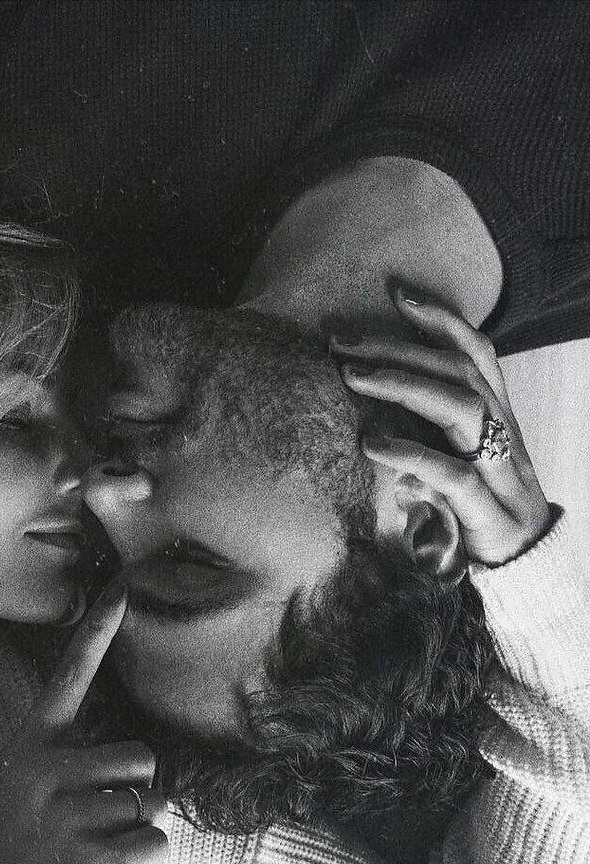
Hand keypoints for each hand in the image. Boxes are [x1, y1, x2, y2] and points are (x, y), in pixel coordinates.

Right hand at [0, 582, 168, 863]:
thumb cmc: (35, 825)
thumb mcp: (39, 774)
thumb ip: (80, 752)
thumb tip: (148, 755)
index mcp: (37, 739)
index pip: (71, 672)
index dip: (98, 626)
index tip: (123, 584)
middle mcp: (44, 768)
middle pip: (140, 756)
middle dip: (136, 788)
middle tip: (100, 811)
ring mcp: (61, 813)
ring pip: (151, 802)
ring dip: (139, 826)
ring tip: (96, 838)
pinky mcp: (84, 858)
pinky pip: (154, 843)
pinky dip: (142, 858)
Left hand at [331, 285, 552, 566]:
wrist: (528, 564)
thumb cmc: (480, 504)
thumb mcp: (454, 456)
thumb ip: (425, 430)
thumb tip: (369, 413)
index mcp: (497, 416)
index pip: (477, 352)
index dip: (442, 318)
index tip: (398, 293)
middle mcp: (502, 433)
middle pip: (459, 371)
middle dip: (398, 349)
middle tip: (341, 342)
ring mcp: (500, 469)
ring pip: (463, 408)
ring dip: (403, 386)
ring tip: (351, 378)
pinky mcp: (488, 510)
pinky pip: (454, 474)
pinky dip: (411, 454)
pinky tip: (372, 445)